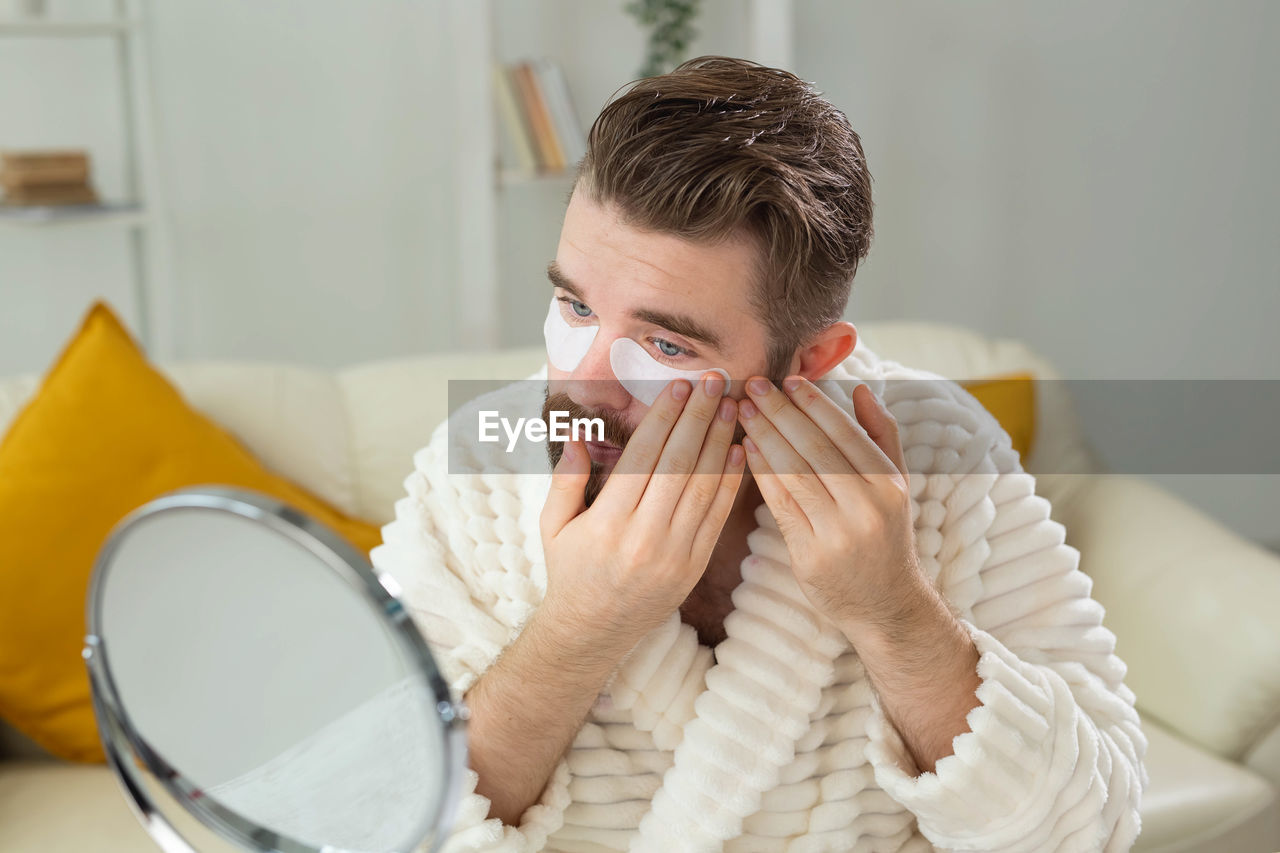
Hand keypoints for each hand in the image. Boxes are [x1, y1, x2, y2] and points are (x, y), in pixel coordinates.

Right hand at [539, 373, 745, 658]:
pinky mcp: (694, 566)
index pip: (644, 457)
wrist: (593, 632)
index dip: (664, 418)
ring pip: (704, 486)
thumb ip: (566, 478)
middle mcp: (644, 536)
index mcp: (609, 522)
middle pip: (679, 464)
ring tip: (732, 407)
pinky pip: (717, 516)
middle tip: (715, 382)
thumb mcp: (554, 525)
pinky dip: (732, 482)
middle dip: (699, 418)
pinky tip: (740, 451)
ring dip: (721, 442)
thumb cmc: (570, 571)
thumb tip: (578, 434)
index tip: (679, 387)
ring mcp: (674, 553)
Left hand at [737, 376, 924, 640]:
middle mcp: (867, 507)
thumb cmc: (887, 534)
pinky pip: (780, 505)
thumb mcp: (897, 484)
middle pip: (816, 449)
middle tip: (754, 385)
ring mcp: (838, 534)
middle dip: (781, 413)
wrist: (887, 605)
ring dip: (764, 438)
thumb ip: (882, 435)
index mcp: (889, 484)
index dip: (814, 404)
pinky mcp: (811, 556)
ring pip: (794, 474)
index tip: (788, 379)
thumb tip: (861, 389)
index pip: (845, 434)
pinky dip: (762, 474)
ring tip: (742, 411)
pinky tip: (745, 449)